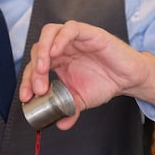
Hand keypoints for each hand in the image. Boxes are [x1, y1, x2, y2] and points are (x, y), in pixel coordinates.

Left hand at [19, 21, 154, 128]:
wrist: (128, 78)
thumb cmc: (104, 83)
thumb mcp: (81, 101)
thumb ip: (69, 111)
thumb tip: (60, 125)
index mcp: (57, 62)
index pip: (34, 67)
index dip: (26, 81)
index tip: (27, 97)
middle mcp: (62, 48)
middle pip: (37, 50)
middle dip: (34, 70)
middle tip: (39, 88)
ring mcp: (73, 39)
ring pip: (49, 33)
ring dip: (42, 51)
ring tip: (43, 69)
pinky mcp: (88, 33)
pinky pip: (70, 28)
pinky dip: (60, 38)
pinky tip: (55, 53)